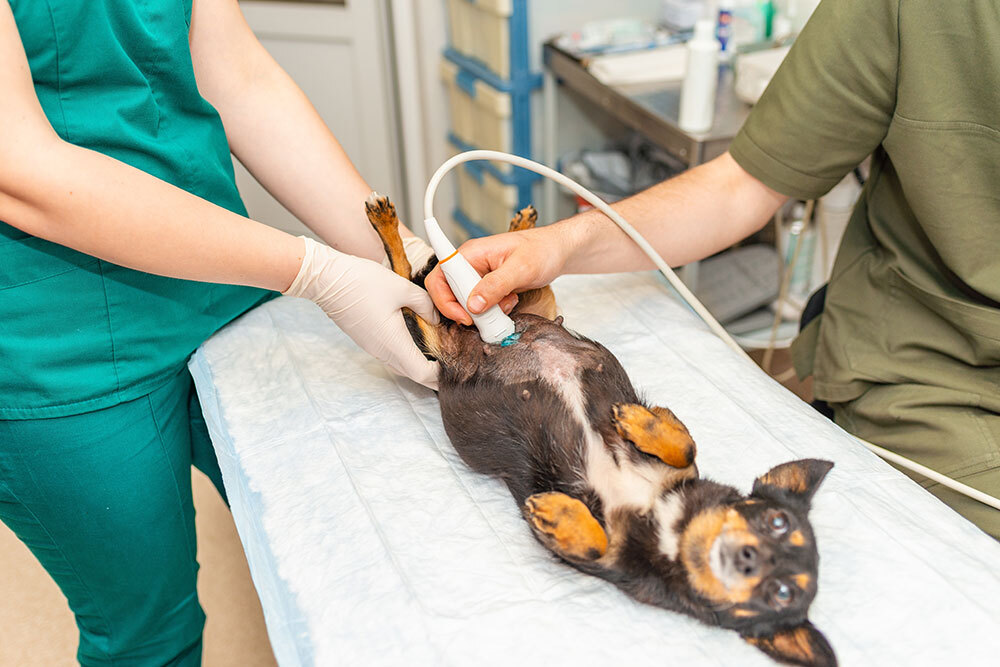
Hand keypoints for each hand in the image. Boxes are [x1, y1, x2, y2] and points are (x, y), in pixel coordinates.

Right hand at [284, 237, 439, 389]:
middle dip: (434, 372)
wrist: (326, 279)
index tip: (455, 364)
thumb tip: (436, 318)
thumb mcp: (402, 288)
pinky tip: (416, 338)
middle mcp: (382, 351)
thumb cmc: (361, 282)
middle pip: (413, 374)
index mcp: (394, 343)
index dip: (441, 375)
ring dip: (420, 362)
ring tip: (438, 350)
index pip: (423, 374)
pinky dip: (407, 353)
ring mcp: (372, 348)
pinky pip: (391, 355)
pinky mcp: (367, 340)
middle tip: (451, 359)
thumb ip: (425, 304)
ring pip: (401, 366)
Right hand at [425, 225, 568, 324]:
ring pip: (466, 303)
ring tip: (505, 304)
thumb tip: (474, 305)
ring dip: (484, 312)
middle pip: (449, 294)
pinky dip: (494, 311)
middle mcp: (470, 265)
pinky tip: (510, 301)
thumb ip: (496, 286)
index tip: (465, 315)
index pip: (439, 277)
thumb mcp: (521, 268)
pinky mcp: (488, 288)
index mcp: (471, 254)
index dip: (444, 300)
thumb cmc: (542, 250)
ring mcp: (478, 277)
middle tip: (489, 317)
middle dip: (468, 310)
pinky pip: (480, 306)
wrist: (557, 251)